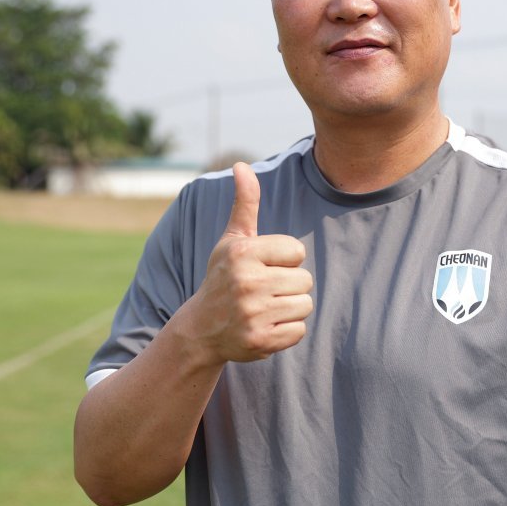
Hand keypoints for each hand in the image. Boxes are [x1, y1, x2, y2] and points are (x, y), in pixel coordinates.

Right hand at [184, 162, 312, 363]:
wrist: (201, 328)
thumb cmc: (224, 276)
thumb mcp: (232, 239)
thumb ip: (244, 203)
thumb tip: (241, 165)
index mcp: (242, 252)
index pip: (297, 251)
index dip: (285, 260)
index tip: (262, 267)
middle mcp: (246, 281)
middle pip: (305, 280)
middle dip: (289, 285)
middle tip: (263, 291)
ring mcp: (253, 313)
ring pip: (305, 305)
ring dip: (290, 308)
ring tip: (265, 307)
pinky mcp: (260, 341)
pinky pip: (299, 331)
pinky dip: (287, 331)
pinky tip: (265, 326)